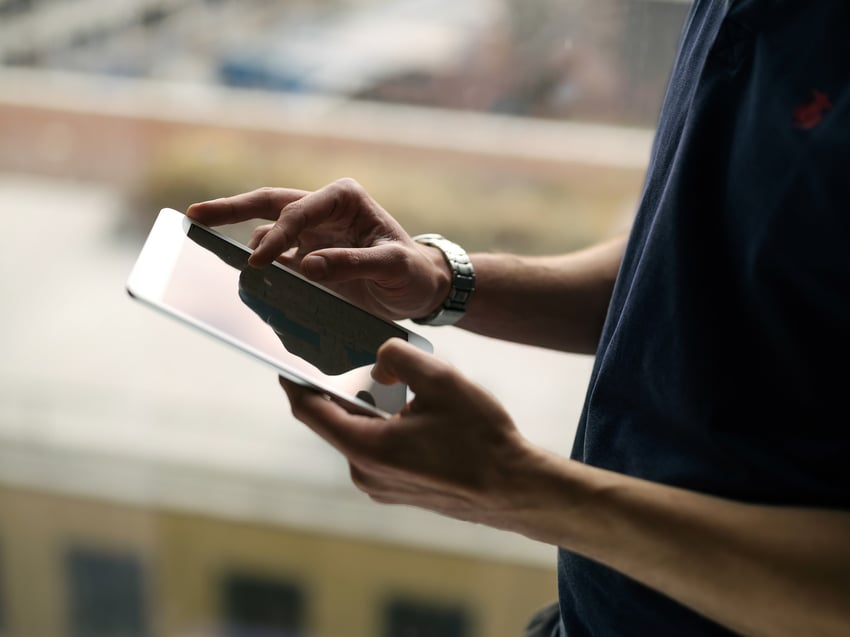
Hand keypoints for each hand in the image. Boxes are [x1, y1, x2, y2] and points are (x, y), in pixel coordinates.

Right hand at [186, 179, 449, 319]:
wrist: (420, 289)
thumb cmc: (412, 272)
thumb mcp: (393, 267)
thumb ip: (353, 264)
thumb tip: (307, 266)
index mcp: (344, 199)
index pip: (299, 210)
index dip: (277, 235)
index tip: (259, 261)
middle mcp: (323, 210)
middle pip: (268, 206)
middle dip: (230, 209)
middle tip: (194, 217)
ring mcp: (312, 235)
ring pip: (267, 234)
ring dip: (246, 249)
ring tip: (222, 267)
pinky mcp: (307, 258)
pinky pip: (277, 262)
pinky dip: (261, 273)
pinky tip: (246, 286)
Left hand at [278, 338, 541, 528]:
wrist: (514, 489)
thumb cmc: (480, 438)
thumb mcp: (441, 381)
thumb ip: (399, 357)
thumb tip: (378, 361)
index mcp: (366, 448)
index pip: (310, 411)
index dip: (293, 382)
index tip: (284, 361)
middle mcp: (365, 473)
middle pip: (337, 421)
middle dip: (344, 389)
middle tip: (352, 358)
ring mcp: (381, 487)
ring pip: (362, 435)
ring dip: (372, 407)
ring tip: (399, 385)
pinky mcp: (398, 491)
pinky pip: (379, 451)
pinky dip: (386, 427)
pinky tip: (417, 414)